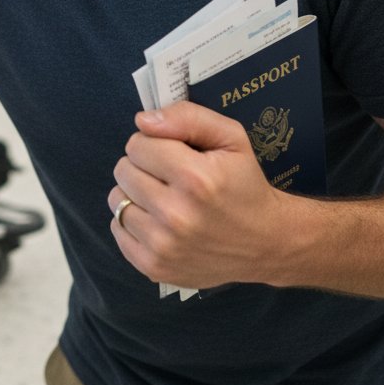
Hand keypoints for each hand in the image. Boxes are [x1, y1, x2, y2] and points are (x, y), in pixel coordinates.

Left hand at [108, 102, 289, 288]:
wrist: (267, 243)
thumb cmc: (244, 184)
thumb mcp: (230, 138)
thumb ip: (187, 117)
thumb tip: (143, 120)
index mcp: (195, 178)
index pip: (137, 144)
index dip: (154, 144)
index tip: (173, 155)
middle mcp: (176, 215)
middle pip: (123, 170)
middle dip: (142, 167)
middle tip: (169, 178)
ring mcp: (163, 245)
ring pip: (116, 199)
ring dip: (134, 194)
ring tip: (164, 198)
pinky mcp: (154, 266)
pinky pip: (117, 229)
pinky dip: (131, 222)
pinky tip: (158, 221)